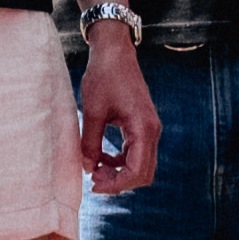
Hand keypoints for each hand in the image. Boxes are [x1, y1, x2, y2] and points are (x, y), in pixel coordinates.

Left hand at [72, 23, 159, 195]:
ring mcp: (149, 128)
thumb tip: (86, 168)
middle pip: (144, 172)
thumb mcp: (92, 111)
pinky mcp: (142, 125)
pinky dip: (120, 160)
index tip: (94, 186)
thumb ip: (89, 142)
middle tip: (93, 179)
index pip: (138, 170)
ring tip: (94, 169)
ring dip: (119, 172)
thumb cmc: (104, 77)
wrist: (114, 53)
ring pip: (141, 164)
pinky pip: (136, 152)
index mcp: (143, 127)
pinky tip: (101, 157)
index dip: (117, 184)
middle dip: (119, 181)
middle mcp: (151, 130)